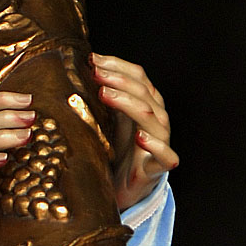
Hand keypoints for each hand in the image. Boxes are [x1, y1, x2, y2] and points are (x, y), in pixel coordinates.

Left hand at [91, 53, 178, 211]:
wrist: (119, 185)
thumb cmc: (114, 146)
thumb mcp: (105, 116)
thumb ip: (100, 94)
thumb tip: (80, 67)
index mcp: (144, 102)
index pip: (138, 76)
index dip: (118, 65)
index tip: (93, 60)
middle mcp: (155, 119)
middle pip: (144, 93)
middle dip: (119, 80)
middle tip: (96, 74)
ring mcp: (159, 142)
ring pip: (153, 118)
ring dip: (129, 104)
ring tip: (106, 95)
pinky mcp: (157, 167)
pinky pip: (165, 156)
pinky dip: (156, 145)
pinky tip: (140, 137)